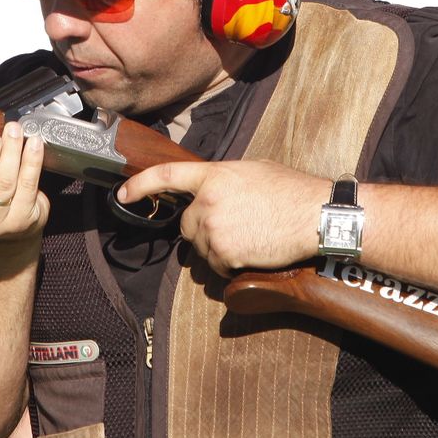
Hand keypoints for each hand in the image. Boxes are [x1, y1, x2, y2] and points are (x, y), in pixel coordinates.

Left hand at [118, 159, 327, 274]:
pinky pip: (216, 266)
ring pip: (202, 248)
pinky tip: (253, 251)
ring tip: (251, 237)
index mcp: (213, 174)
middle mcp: (206, 200)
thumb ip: (224, 179)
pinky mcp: (222, 253)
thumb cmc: (292, 191)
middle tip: (236, 227)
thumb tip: (211, 190)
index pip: (167, 175)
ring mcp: (212, 228)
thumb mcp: (253, 171)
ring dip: (219, 249)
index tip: (123, 194)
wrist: (314, 215)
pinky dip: (230, 265)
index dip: (140, 185)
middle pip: (187, 225)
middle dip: (203, 230)